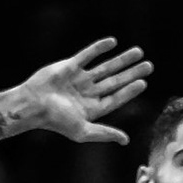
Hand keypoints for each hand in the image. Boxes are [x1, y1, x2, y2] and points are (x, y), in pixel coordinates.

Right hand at [12, 40, 152, 145]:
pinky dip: (100, 48)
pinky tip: (113, 42)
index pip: (117, 97)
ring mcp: (80, 78)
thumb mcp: (84, 131)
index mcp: (92, 108)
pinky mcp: (70, 66)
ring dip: (122, 59)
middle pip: (116, 81)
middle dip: (132, 73)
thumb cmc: (56, 121)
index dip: (130, 91)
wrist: (33, 104)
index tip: (144, 82)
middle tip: (149, 65)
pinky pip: (88, 54)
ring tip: (139, 52)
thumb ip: (105, 133)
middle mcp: (88, 93)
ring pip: (106, 67)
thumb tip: (126, 140)